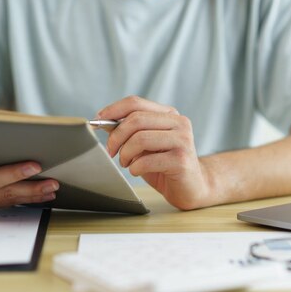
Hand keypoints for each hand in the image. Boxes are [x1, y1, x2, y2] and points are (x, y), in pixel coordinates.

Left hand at [96, 96, 213, 209]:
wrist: (192, 188)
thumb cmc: (165, 166)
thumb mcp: (146, 144)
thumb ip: (131, 131)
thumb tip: (104, 122)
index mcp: (169, 114)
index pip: (136, 103)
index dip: (112, 110)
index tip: (98, 121)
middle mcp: (179, 123)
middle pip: (136, 119)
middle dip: (116, 137)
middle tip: (111, 151)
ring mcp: (183, 140)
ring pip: (140, 138)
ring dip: (125, 154)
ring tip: (126, 163)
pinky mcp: (182, 160)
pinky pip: (146, 161)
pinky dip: (135, 168)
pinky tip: (137, 171)